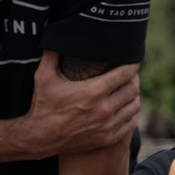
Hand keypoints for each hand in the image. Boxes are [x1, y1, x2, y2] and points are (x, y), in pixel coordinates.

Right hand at [26, 51, 140, 155]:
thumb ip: (51, 54)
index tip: (132, 60)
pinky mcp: (107, 139)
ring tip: (129, 90)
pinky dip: (132, 114)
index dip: (132, 65)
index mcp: (93, 91)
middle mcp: (104, 109)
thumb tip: (55, 36)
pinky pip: (131, 124)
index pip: (124, 73)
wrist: (39, 138)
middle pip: (133, 89)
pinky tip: (127, 108)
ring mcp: (107, 126)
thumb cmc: (42, 105)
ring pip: (134, 106)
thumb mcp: (44, 76)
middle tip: (130, 74)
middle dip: (134, 79)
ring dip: (134, 96)